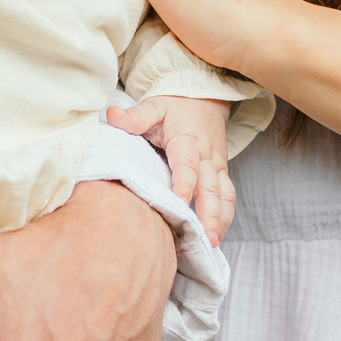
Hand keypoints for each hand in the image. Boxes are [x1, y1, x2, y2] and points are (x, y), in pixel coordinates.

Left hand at [106, 95, 235, 242]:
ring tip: (212, 243)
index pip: (187, 165)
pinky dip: (225, 216)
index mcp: (187, 141)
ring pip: (224, 194)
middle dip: (209, 214)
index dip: (185, 183)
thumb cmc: (176, 105)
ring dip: (220, 219)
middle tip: (206, 238)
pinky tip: (217, 235)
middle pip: (210, 187)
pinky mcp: (221, 172)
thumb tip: (112, 116)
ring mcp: (216, 166)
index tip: (181, 202)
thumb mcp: (155, 105)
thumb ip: (135, 115)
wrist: (206, 97)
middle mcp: (206, 156)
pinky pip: (228, 195)